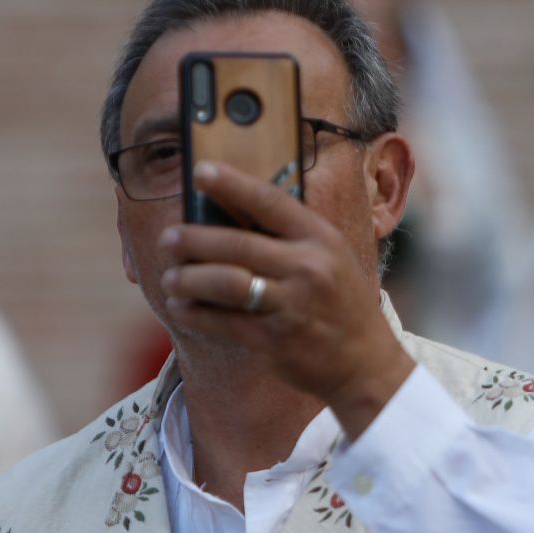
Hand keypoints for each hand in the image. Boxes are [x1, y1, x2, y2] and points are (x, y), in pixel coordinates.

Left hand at [160, 161, 413, 436]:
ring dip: (189, 279)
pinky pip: (225, 322)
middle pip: (237, 244)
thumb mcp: (329, 256)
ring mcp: (292, 304)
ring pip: (227, 284)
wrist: (364, 361)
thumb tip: (228, 214)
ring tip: (170, 278)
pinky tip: (182, 307)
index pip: (270, 202)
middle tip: (169, 238)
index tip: (200, 171)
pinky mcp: (276, 339)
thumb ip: (289, 236)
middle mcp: (308, 267)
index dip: (232, 184)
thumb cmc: (339, 301)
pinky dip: (197, 314)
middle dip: (194, 240)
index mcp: (320, 238)